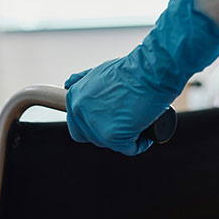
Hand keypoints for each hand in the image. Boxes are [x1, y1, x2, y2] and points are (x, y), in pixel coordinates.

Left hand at [64, 0, 218, 155]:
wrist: (152, 70)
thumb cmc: (131, 70)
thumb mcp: (99, 71)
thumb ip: (81, 80)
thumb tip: (67, 84)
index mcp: (73, 97)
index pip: (77, 124)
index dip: (97, 124)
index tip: (113, 118)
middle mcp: (78, 111)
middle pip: (92, 136)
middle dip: (110, 132)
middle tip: (128, 121)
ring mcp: (94, 125)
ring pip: (109, 144)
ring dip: (125, 138)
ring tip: (139, 121)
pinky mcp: (112, 136)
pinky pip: (129, 149)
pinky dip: (141, 144)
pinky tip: (147, 134)